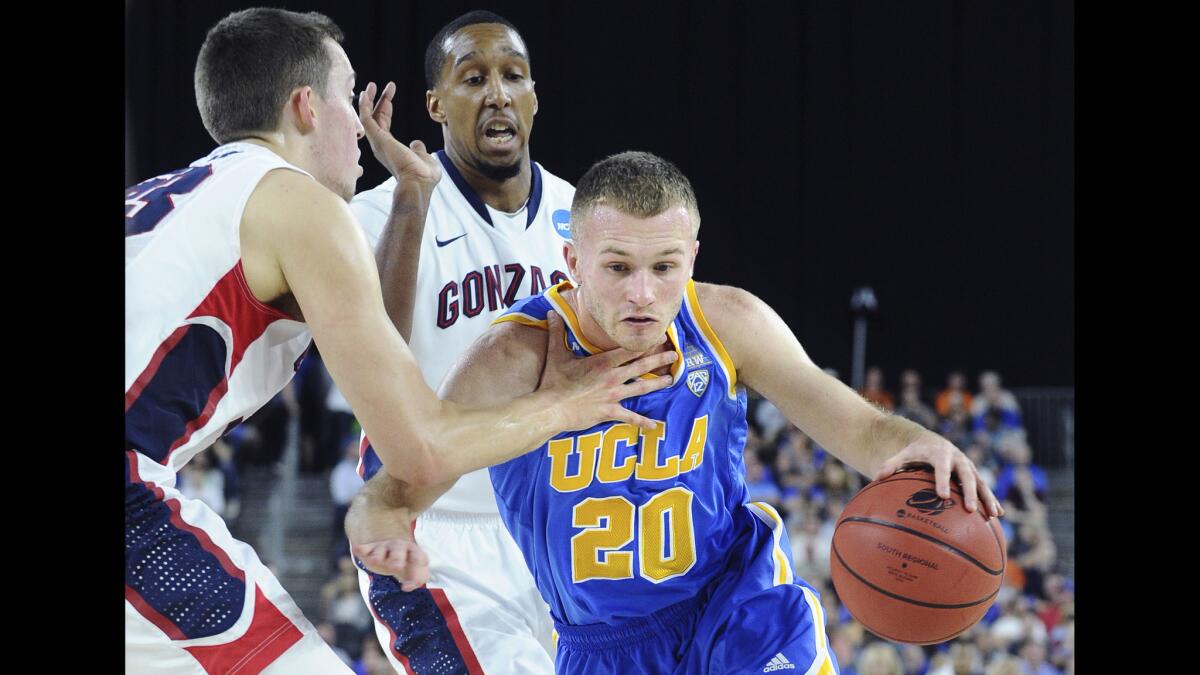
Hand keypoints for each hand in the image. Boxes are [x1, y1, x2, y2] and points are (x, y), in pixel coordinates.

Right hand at [346, 504, 428, 591]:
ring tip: (376, 560)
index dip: (419, 558)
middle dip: (397, 558)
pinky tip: (357, 548)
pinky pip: (365, 548)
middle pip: (398, 550)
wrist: (394, 551)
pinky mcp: (371, 549)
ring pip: (380, 550)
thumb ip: (416, 581)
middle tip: (396, 567)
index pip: (417, 554)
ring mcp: (384, 547)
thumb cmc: (409, 565)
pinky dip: (361, 548)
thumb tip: (405, 587)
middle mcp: (398, 547)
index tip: (420, 563)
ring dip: (378, 555)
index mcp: (412, 551)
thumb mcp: (417, 573)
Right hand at [358, 81, 440, 189]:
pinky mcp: (377, 139)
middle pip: (376, 117)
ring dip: (370, 100)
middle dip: (380, 100)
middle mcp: (380, 145)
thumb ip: (419, 149)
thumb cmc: (424, 176)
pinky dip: (365, 106)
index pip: (384, 124)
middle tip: (388, 86)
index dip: (386, 108)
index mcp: (390, 149)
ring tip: (374, 85)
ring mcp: (377, 142)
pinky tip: (366, 93)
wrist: (418, 182)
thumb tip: (416, 142)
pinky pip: (366, 119)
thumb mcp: (424, 158)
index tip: (390, 95)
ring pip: (368, 116)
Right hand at [538, 313, 677, 430]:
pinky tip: (654, 425)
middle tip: (674, 355)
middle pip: (641, 366)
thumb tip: (550, 313)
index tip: (659, 338)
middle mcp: (612, 377)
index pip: (629, 349)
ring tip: (670, 380)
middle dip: (659, 359)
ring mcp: (613, 395)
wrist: (551, 409)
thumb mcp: (556, 355)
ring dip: (657, 384)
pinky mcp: (609, 412)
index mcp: (603, 362)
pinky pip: (629, 417)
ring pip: (641, 388)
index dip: (646, 343)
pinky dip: (642, 421)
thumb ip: (557, 333)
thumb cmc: (553, 382)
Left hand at [872, 433, 1004, 519]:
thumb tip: (876, 477)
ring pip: (980, 482)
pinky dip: (992, 500)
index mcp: (939, 453)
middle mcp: (957, 459)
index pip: (941, 467)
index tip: (942, 496)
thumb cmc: (915, 453)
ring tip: (992, 515)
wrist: (934, 442)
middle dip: (970, 492)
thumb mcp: (903, 455)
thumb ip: (891, 464)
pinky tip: (998, 515)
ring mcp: (968, 466)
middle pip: (966, 475)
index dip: (942, 480)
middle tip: (970, 509)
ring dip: (987, 498)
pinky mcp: (974, 474)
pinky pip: (985, 488)